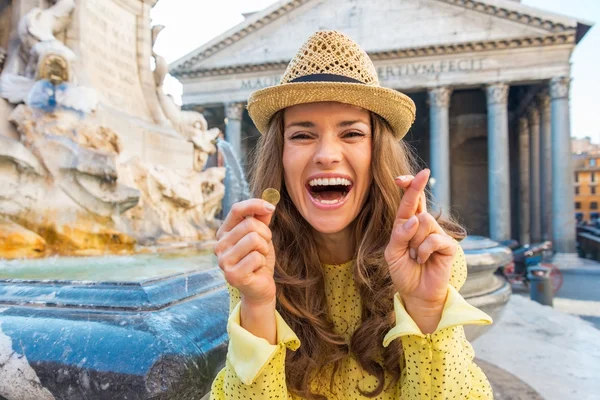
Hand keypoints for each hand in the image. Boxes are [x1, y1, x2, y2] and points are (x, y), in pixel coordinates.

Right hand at [215, 199, 276, 306]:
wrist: (260, 287)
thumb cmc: (259, 259)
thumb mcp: (262, 235)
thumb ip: (262, 219)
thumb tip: (269, 202)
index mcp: (224, 232)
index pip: (237, 209)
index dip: (255, 204)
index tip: (271, 208)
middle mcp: (219, 245)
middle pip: (249, 224)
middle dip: (265, 234)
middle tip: (264, 247)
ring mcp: (223, 261)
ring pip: (254, 239)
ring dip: (264, 249)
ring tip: (259, 258)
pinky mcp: (232, 275)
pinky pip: (256, 257)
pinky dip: (262, 262)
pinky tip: (256, 270)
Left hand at [384, 169, 456, 311]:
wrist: (416, 293)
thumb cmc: (403, 271)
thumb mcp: (392, 253)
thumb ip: (399, 234)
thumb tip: (415, 219)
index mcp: (408, 223)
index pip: (410, 200)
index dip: (409, 186)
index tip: (402, 178)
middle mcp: (424, 225)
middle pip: (418, 206)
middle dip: (412, 209)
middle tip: (413, 226)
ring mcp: (437, 234)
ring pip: (425, 221)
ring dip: (415, 242)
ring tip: (416, 256)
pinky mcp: (448, 245)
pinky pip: (433, 238)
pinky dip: (423, 250)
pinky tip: (424, 260)